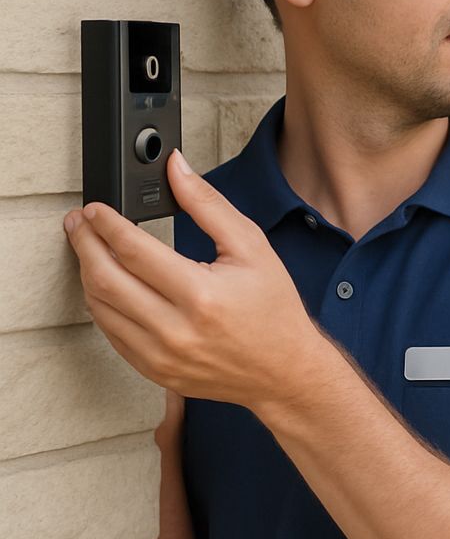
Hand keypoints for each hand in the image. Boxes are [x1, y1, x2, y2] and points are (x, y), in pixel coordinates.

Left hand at [62, 148, 329, 408]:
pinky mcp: (153, 370)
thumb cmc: (273, 309)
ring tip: (88, 250)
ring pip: (100, 308)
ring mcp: (160, 355)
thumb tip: (175, 168)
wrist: (284, 369)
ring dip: (88, 274)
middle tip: (77, 224)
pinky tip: (108, 284)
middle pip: (106, 279)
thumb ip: (208, 204)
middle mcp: (175, 329)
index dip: (107, 224)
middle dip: (84, 245)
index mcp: (201, 295)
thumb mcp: (251, 246)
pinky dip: (103, 304)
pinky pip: (111, 333)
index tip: (95, 209)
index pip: (133, 251)